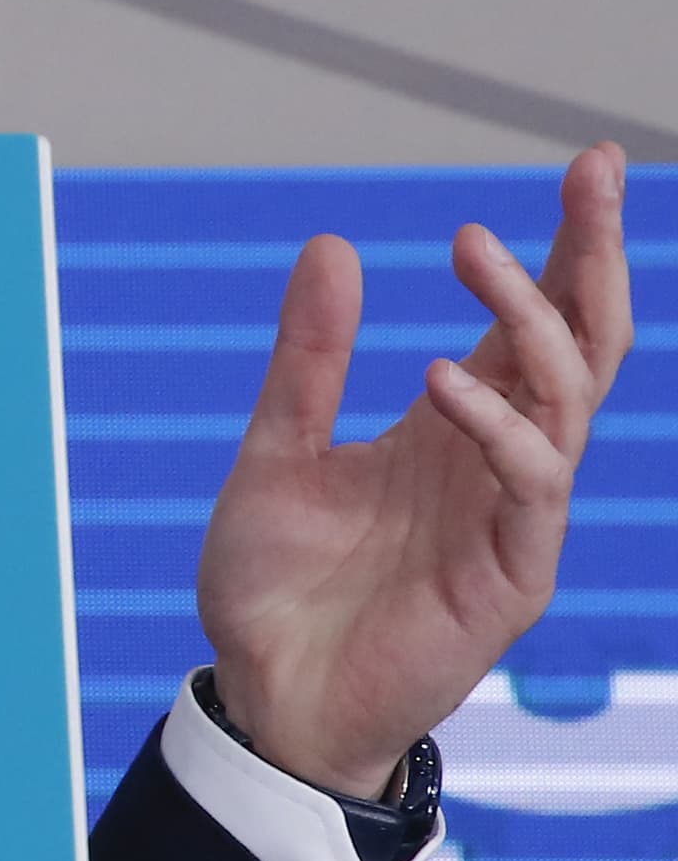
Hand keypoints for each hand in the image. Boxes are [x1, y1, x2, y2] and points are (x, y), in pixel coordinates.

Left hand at [197, 144, 635, 796]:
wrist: (265, 693)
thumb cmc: (277, 583)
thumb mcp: (275, 449)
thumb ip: (308, 359)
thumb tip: (334, 246)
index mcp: (455, 425)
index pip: (533, 321)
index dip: (569, 247)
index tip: (591, 167)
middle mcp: (498, 461)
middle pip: (583, 345)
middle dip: (595, 259)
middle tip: (593, 176)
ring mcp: (515, 517)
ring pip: (570, 401)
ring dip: (534, 321)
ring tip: (478, 252)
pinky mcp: (511, 575)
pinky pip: (532, 485)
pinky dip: (500, 427)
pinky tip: (443, 378)